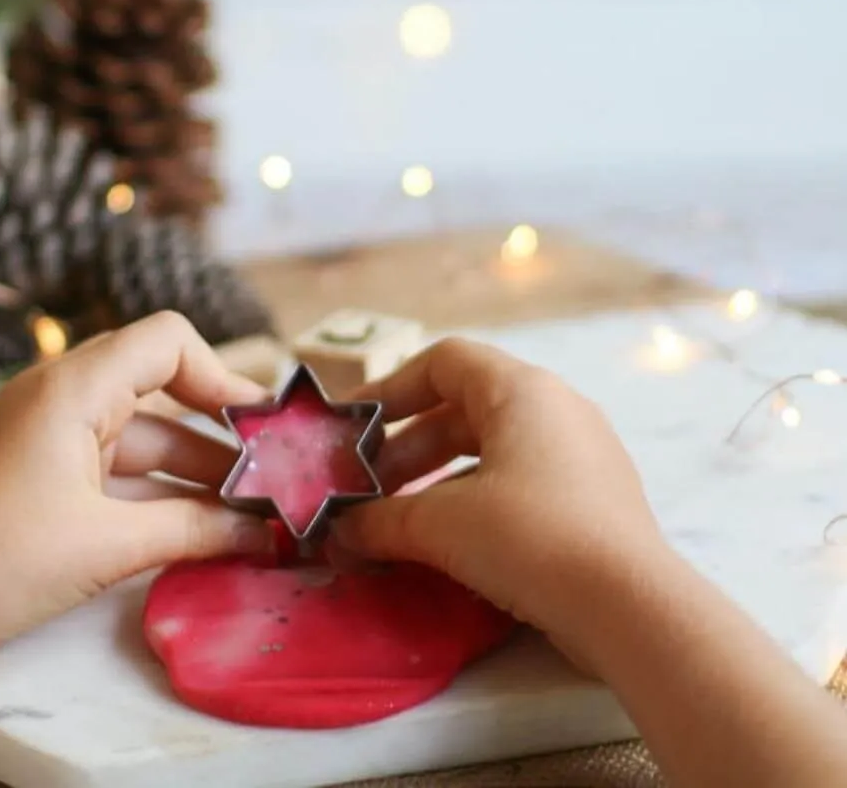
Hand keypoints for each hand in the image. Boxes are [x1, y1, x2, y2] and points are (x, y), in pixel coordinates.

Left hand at [0, 311, 273, 672]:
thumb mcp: (107, 546)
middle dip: (219, 431)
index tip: (260, 426)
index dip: (220, 375)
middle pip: (164, 388)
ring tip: (252, 511)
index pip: (167, 340)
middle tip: (270, 473)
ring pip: (147, 432)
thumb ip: (192, 529)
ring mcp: (56, 432)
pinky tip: (206, 526)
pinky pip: (122, 464)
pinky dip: (162, 489)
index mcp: (74, 387)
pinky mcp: (51, 468)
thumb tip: (262, 532)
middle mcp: (66, 395)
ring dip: (196, 469)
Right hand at [331, 337, 663, 649]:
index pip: (444, 362)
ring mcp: (582, 454)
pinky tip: (451, 544)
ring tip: (401, 521)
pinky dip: (477, 500)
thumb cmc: (530, 537)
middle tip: (369, 488)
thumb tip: (339, 531)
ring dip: (438, 479)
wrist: (632, 609)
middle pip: (464, 410)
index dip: (392, 388)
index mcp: (522, 390)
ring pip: (492, 450)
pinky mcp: (595, 500)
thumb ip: (382, 520)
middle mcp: (557, 408)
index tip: (355, 425)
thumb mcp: (442, 523)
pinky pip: (521, 481)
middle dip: (408, 447)